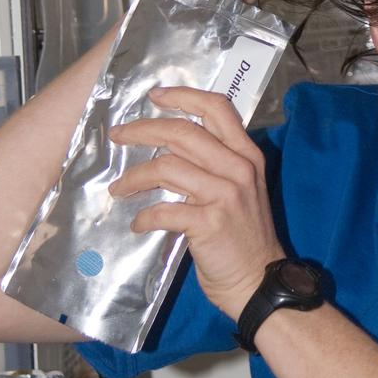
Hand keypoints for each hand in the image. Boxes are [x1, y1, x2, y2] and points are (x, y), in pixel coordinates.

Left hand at [107, 88, 281, 317]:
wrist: (259, 281)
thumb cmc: (245, 237)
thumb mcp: (241, 189)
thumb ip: (216, 164)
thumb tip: (172, 146)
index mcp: (247, 155)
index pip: (217, 108)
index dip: (183, 96)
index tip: (155, 96)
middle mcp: (238, 168)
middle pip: (183, 133)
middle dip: (142, 130)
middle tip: (118, 136)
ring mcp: (225, 194)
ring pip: (167, 167)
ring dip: (134, 177)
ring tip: (119, 189)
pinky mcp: (209, 222)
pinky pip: (164, 210)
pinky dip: (145, 217)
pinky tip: (139, 224)